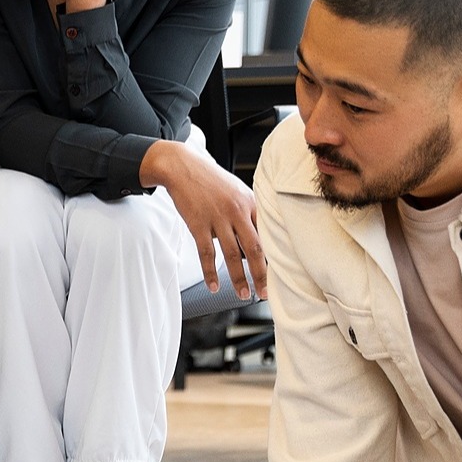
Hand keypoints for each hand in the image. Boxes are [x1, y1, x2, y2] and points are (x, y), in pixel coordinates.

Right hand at [145, 139, 267, 299]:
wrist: (182, 166)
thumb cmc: (210, 180)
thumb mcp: (236, 189)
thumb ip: (248, 210)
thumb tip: (257, 233)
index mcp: (249, 203)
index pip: (267, 233)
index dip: (274, 255)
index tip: (279, 272)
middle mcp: (236, 211)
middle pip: (255, 248)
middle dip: (262, 274)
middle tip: (265, 292)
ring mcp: (217, 219)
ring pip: (232, 255)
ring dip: (239, 278)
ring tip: (244, 295)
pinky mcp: (198, 224)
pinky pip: (206, 254)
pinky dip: (210, 273)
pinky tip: (214, 286)